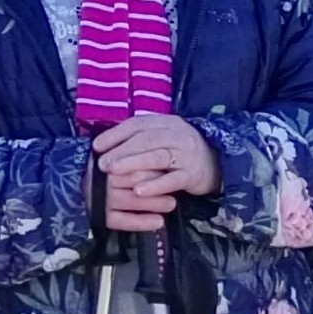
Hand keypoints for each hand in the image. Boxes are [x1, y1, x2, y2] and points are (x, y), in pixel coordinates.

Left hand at [90, 111, 217, 231]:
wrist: (216, 164)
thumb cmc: (181, 152)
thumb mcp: (163, 137)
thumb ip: (141, 138)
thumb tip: (106, 145)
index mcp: (167, 122)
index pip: (138, 124)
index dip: (115, 134)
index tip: (96, 146)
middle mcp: (178, 135)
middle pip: (146, 139)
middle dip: (121, 151)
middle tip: (102, 163)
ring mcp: (187, 155)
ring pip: (157, 157)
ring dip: (133, 164)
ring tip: (114, 172)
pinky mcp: (193, 175)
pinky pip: (172, 180)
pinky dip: (154, 185)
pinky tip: (138, 191)